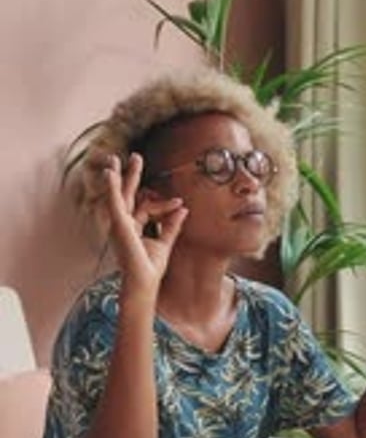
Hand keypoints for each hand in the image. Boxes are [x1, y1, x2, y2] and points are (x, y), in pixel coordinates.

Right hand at [103, 152, 187, 295]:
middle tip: (135, 156)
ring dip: (117, 176)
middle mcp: (123, 224)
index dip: (165, 204)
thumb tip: (184, 209)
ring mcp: (119, 224)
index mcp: (133, 227)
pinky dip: (112, 187)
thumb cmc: (150, 267)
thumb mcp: (165, 242)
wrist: (144, 281)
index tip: (180, 203)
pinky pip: (114, 202)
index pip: (148, 207)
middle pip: (127, 195)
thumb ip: (172, 225)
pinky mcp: (118, 224)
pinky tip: (109, 173)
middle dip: (131, 175)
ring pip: (118, 195)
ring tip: (115, 159)